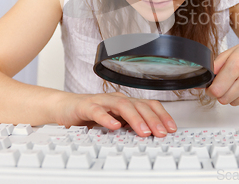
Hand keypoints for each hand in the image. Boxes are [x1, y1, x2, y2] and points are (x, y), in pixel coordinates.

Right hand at [55, 92, 176, 136]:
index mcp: (127, 103)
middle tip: (161, 133)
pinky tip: (114, 126)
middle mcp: (117, 100)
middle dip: (153, 119)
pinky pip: (97, 111)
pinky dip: (107, 118)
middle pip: (139, 105)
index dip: (162, 115)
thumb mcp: (116, 122)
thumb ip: (131, 127)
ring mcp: (102, 102)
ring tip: (143, 131)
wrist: (66, 108)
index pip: (149, 105)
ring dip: (135, 119)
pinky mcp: (86, 106)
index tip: (172, 129)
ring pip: (122, 106)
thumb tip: (152, 137)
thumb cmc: (93, 114)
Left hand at [205, 38, 238, 106]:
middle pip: (224, 99)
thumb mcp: (231, 51)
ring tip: (236, 83)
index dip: (210, 90)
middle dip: (220, 94)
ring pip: (234, 103)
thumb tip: (203, 78)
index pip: (217, 89)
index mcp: (237, 64)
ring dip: (231, 96)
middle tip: (223, 85)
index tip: (211, 88)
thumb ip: (215, 65)